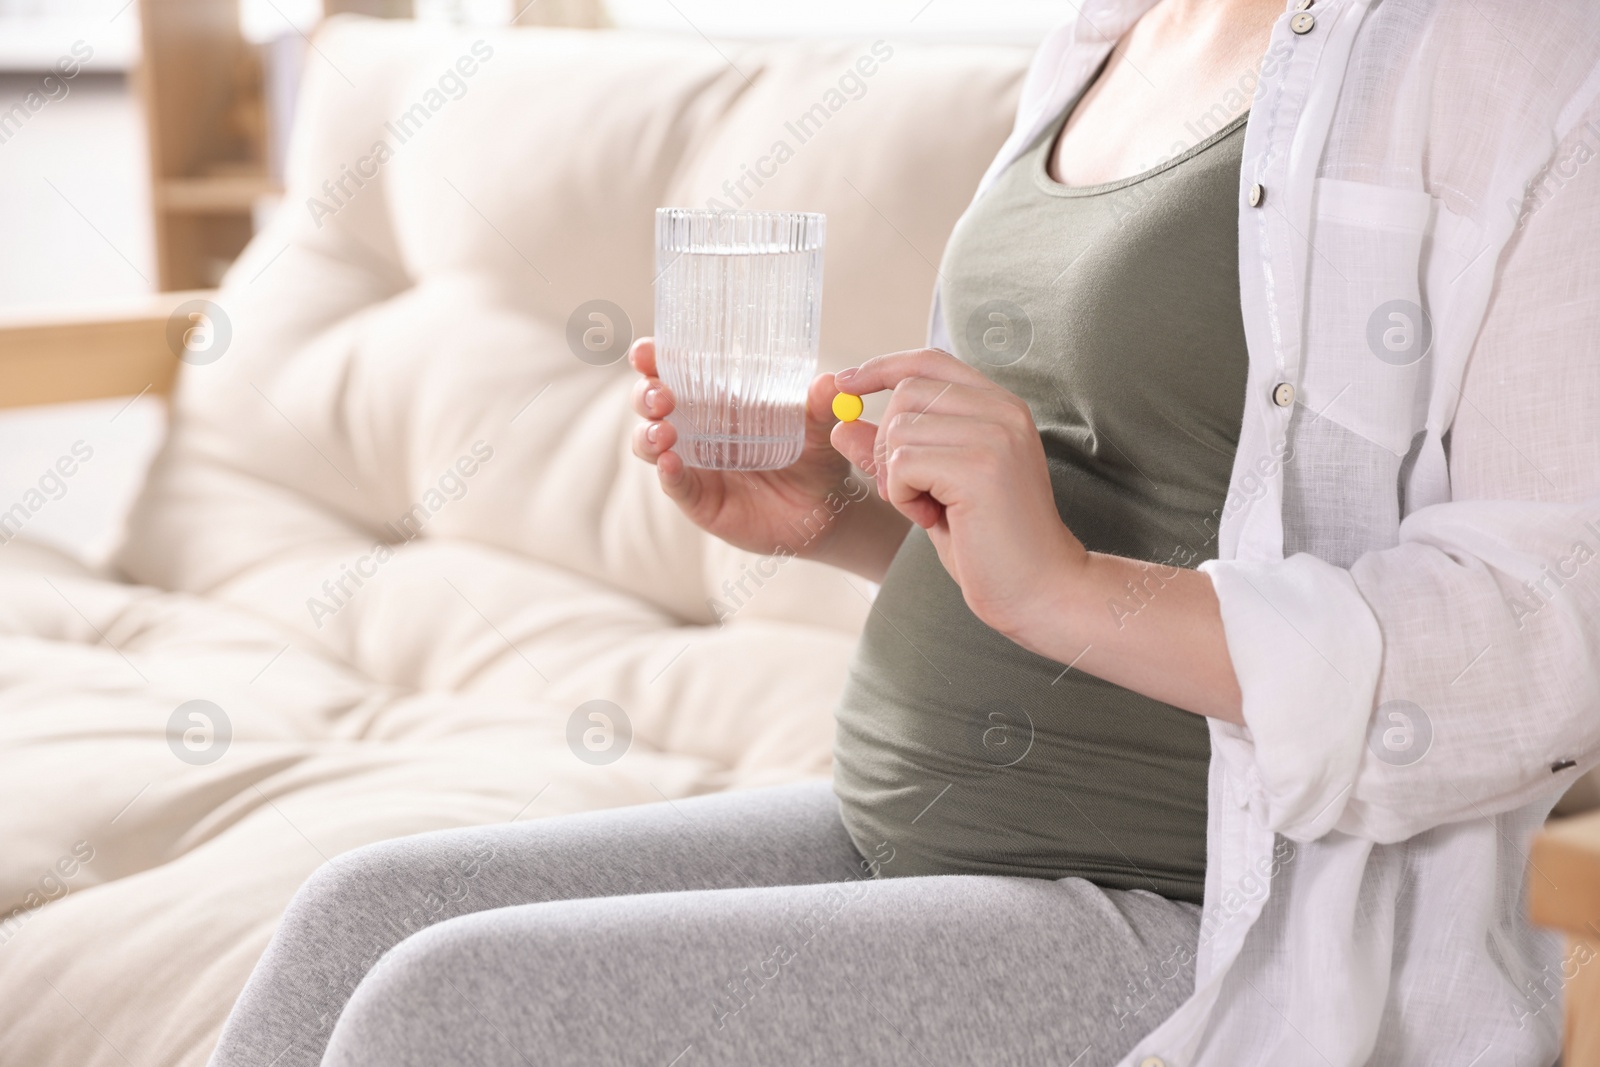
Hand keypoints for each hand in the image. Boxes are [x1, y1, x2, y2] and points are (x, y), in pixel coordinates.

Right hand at [629, 337, 909, 577]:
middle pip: (650, 404)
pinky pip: (674, 485)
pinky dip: (668, 474)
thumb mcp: (820, 427)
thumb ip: (822, 405)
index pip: (672, 372)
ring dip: (648, 434)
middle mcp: (695, 428)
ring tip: (664, 433)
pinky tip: (671, 463)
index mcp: (715, 400)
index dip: (652, 360)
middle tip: (662, 395)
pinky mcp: (699, 500)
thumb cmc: (814, 457)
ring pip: (649, 444)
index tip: (646, 352)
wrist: (824, 509)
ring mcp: (693, 464)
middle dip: (646, 394)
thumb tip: (830, 382)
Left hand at [828, 348, 1087, 637]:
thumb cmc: (989, 544)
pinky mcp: (980, 465)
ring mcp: (995, 434)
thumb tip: (842, 424)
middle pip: (906, 394)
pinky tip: (933, 518)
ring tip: (930, 509)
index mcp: (1000, 407)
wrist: (1041, 589)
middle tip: (912, 492)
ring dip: (895, 478)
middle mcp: (1003, 410)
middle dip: (888, 444)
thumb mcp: (932, 490)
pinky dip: (901, 496)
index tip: (845, 381)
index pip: (930, 361)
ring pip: (899, 430)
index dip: (882, 367)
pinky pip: (902, 464)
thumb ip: (893, 453)